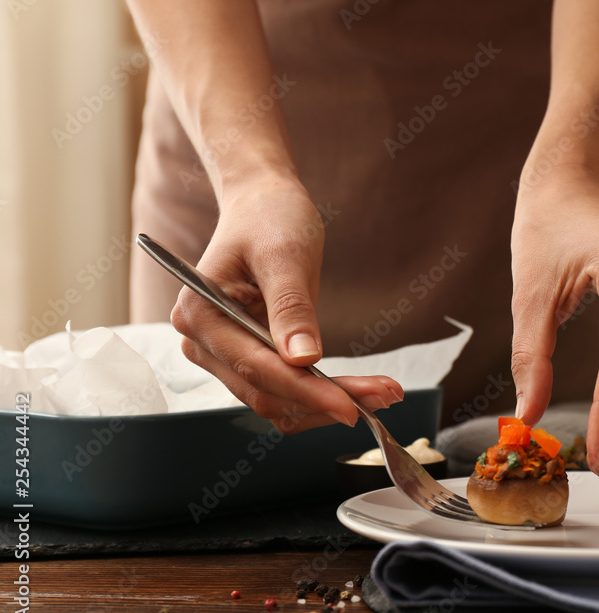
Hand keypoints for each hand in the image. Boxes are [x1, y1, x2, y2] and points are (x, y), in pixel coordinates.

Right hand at [170, 178, 402, 432]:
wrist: (263, 204)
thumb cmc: (269, 217)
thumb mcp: (285, 255)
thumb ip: (291, 308)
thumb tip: (303, 359)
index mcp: (200, 315)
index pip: (257, 368)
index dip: (306, 391)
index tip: (351, 407)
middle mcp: (203, 343)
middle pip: (267, 393)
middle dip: (325, 401)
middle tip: (385, 396)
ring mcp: (224, 354)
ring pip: (277, 400)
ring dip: (326, 405)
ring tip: (382, 394)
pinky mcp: (248, 358)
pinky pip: (283, 390)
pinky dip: (319, 395)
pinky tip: (359, 391)